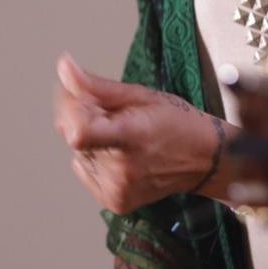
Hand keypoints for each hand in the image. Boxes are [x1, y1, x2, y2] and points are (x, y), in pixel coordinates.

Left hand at [56, 54, 223, 214]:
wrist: (204, 159)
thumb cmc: (177, 122)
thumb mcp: (141, 95)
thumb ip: (96, 86)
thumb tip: (63, 67)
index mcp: (131, 137)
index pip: (79, 132)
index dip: (73, 111)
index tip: (88, 101)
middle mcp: (122, 168)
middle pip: (74, 137)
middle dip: (84, 119)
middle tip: (115, 117)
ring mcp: (117, 188)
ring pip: (78, 153)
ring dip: (91, 140)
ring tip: (123, 137)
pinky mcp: (114, 201)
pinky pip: (85, 171)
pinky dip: (96, 159)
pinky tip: (121, 155)